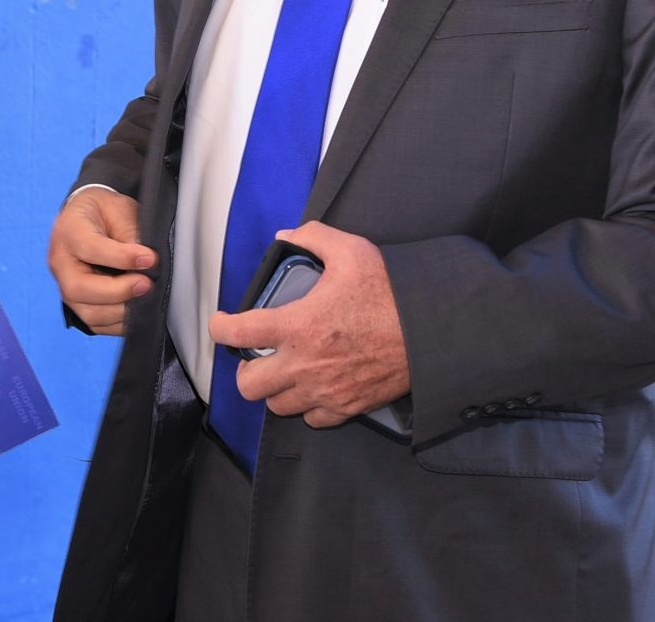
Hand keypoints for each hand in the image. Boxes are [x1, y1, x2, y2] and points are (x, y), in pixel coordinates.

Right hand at [47, 186, 156, 334]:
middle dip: (117, 292)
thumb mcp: (120, 209)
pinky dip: (120, 323)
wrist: (92, 217)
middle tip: (146, 284)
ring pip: (87, 312)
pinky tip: (137, 309)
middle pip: (78, 288)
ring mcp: (66, 285)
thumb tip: (147, 264)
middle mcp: (60, 261)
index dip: (121, 257)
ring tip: (145, 297)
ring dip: (121, 311)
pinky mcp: (78, 303)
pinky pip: (96, 324)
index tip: (150, 259)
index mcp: (69, 230)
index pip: (89, 248)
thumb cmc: (105, 212)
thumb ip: (131, 235)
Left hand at [206, 221, 409, 426]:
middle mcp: (304, 365)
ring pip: (277, 406)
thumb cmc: (392, 292)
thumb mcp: (351, 251)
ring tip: (285, 371)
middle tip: (258, 354)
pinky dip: (307, 406)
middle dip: (246, 369)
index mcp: (297, 325)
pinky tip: (314, 387)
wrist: (434, 332)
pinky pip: (313, 419)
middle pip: (249, 385)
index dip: (220, 327)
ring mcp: (325, 391)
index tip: (222, 322)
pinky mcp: (348, 407)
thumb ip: (313, 237)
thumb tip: (286, 235)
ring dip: (275, 389)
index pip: (237, 333)